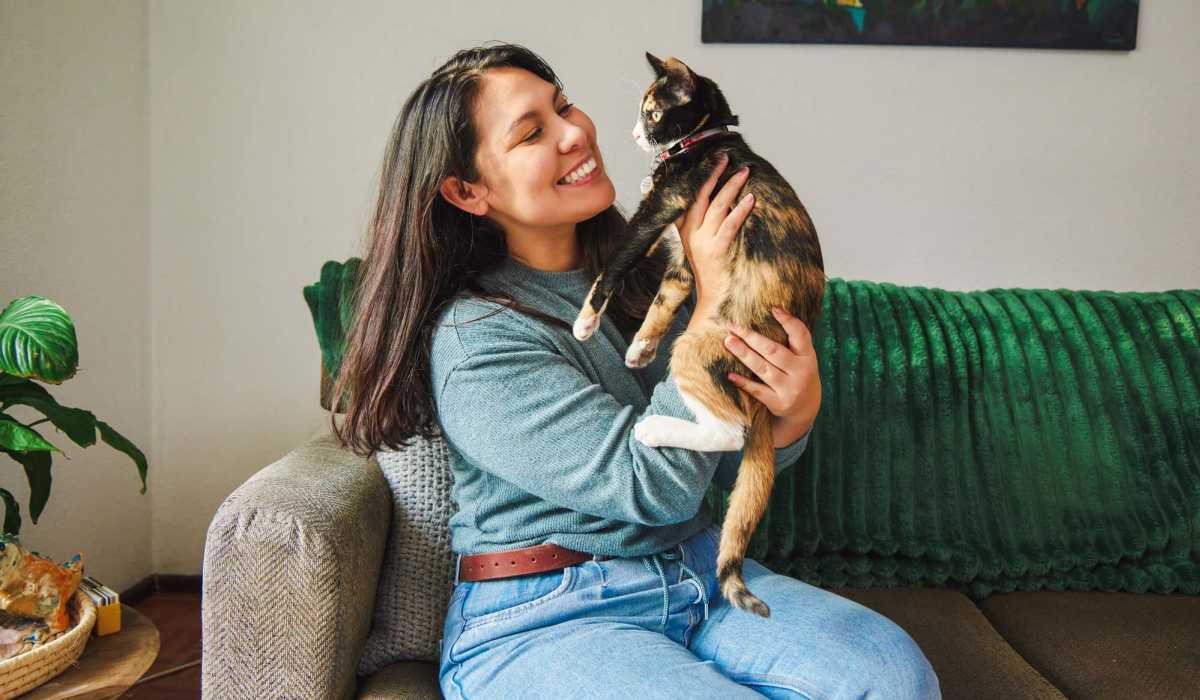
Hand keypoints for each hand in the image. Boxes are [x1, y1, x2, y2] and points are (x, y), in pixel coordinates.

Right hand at [674, 154, 753, 324]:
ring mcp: (703, 243)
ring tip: (743, 173)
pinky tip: (750, 200)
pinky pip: (729, 226)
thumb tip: (718, 203)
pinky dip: (740, 211)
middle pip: (701, 197)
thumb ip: (701, 227)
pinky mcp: (717, 251)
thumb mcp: (698, 248)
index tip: (713, 162)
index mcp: (685, 232)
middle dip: (714, 175)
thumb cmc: (711, 273)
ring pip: (716, 207)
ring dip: (731, 187)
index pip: (690, 198)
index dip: (702, 178)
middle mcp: (692, 235)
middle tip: (727, 159)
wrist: (712, 300)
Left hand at [723, 307, 821, 447]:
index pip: (801, 335)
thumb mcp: (803, 357)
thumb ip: (792, 340)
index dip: (788, 321)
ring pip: (763, 368)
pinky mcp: (778, 403)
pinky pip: (757, 391)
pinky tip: (730, 374)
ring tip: (728, 341)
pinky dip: (743, 382)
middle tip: (732, 326)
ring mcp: (790, 389)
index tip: (773, 309)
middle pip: (773, 351)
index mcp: (808, 356)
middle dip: (751, 337)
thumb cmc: (798, 374)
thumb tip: (772, 310)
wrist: (805, 409)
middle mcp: (801, 372)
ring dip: (744, 354)